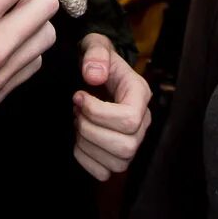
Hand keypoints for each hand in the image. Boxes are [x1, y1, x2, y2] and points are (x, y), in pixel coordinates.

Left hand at [72, 33, 152, 180]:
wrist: (94, 73)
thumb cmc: (96, 60)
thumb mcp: (95, 45)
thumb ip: (96, 54)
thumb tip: (93, 76)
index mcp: (139, 95)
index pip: (130, 119)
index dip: (99, 113)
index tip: (78, 97)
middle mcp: (142, 122)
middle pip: (126, 146)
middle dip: (91, 131)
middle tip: (75, 113)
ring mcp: (132, 142)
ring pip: (118, 163)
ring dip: (87, 145)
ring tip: (76, 123)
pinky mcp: (117, 156)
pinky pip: (104, 173)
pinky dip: (86, 160)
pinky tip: (78, 140)